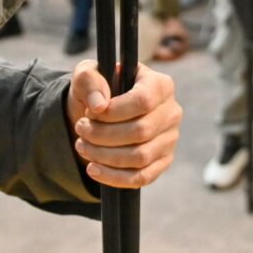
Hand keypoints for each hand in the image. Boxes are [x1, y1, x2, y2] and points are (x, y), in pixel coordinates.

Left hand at [66, 60, 181, 189]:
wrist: (102, 113)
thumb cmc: (98, 91)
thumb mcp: (87, 75)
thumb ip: (89, 80)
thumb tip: (99, 106)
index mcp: (160, 84)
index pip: (143, 100)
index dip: (113, 111)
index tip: (90, 113)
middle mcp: (171, 112)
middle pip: (141, 131)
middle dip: (103, 134)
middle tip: (81, 130)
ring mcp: (170, 139)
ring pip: (140, 157)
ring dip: (105, 156)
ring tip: (82, 146)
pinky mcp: (163, 162)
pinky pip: (142, 177)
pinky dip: (114, 177)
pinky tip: (93, 169)